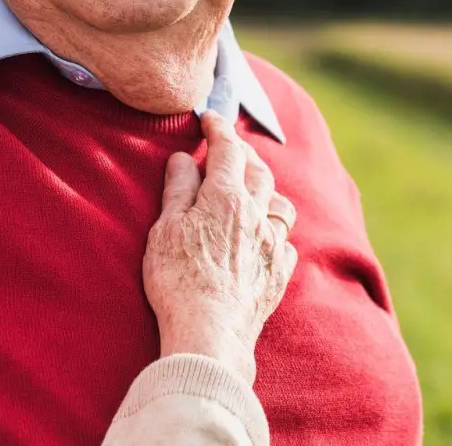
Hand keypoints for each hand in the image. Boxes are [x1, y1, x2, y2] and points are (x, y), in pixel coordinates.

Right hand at [143, 111, 298, 385]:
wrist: (210, 334)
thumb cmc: (178, 281)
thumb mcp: (165, 229)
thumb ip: (178, 190)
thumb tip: (183, 158)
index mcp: (226, 197)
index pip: (227, 148)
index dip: (218, 128)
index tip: (209, 118)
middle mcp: (257, 215)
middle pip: (259, 170)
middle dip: (244, 152)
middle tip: (228, 147)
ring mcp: (273, 244)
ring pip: (280, 202)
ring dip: (267, 188)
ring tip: (252, 187)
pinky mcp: (280, 273)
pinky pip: (286, 240)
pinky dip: (275, 228)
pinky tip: (265, 234)